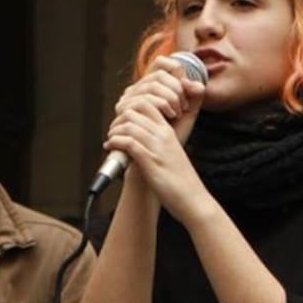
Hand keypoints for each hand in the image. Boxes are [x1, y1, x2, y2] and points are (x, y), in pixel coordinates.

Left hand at [105, 59, 214, 225]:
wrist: (192, 199)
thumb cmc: (181, 181)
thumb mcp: (172, 153)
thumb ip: (157, 143)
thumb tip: (137, 139)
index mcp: (168, 132)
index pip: (148, 103)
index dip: (130, 108)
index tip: (122, 121)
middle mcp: (163, 135)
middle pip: (135, 110)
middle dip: (119, 118)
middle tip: (114, 130)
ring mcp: (157, 147)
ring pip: (129, 124)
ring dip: (114, 131)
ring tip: (111, 140)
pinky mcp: (150, 161)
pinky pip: (128, 142)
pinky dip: (115, 142)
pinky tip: (111, 148)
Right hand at [114, 55, 204, 143]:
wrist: (155, 162)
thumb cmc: (170, 139)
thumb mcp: (187, 116)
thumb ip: (194, 98)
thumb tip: (194, 83)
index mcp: (149, 87)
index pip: (160, 63)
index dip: (175, 69)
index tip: (185, 88)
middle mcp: (136, 91)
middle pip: (158, 75)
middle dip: (176, 90)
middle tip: (183, 107)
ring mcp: (127, 101)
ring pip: (151, 86)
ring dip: (169, 98)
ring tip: (176, 114)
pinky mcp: (124, 111)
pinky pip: (143, 99)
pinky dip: (161, 105)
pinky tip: (169, 117)